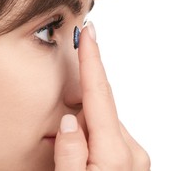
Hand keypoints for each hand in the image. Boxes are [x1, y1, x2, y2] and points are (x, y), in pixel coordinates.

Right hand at [54, 22, 149, 170]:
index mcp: (115, 153)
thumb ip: (69, 154)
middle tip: (61, 139)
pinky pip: (104, 133)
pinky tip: (82, 156)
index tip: (89, 34)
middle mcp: (130, 150)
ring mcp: (132, 155)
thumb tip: (69, 120)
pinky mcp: (128, 158)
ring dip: (82, 129)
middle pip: (97, 110)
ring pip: (99, 123)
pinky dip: (89, 137)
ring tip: (69, 160)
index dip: (92, 60)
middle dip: (76, 109)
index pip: (99, 94)